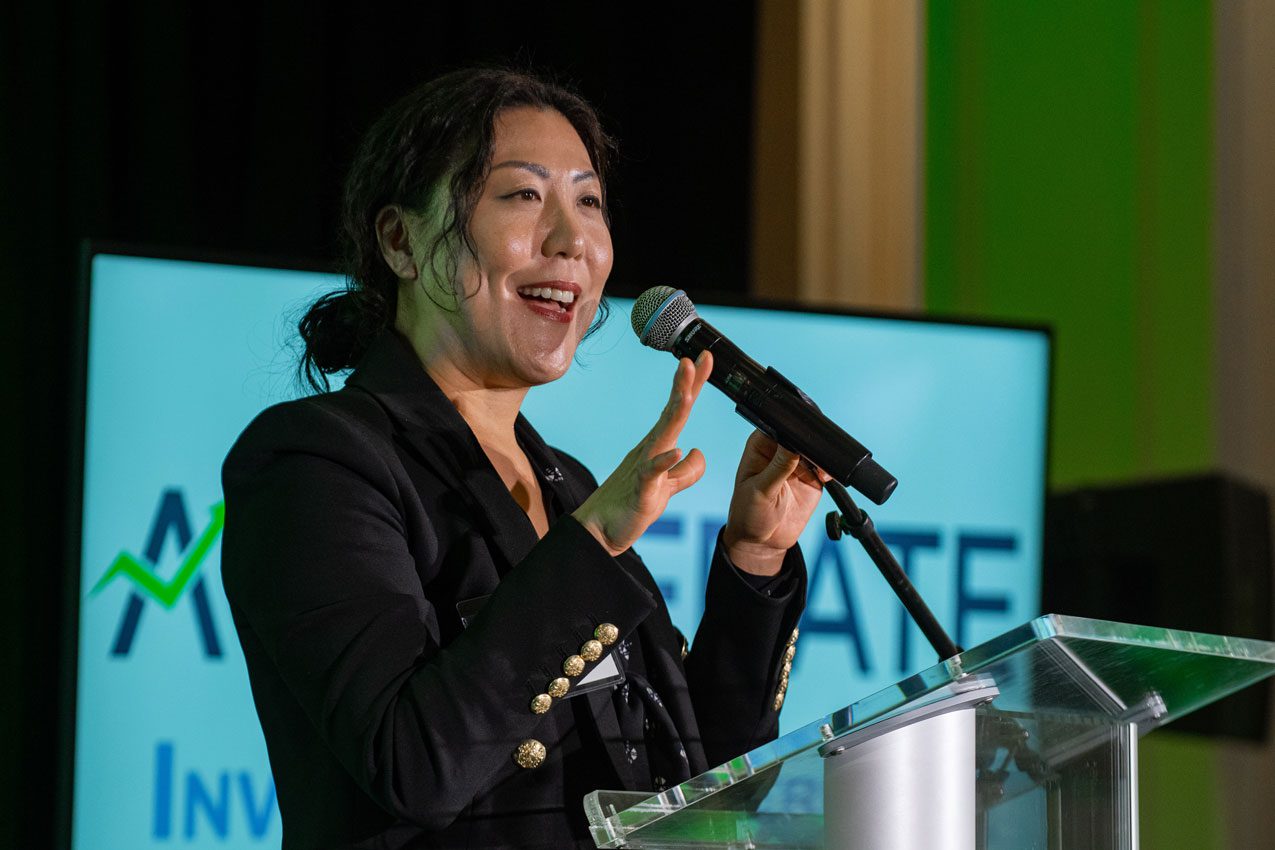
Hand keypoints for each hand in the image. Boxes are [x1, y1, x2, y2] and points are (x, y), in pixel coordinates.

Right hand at [574, 351, 713, 555]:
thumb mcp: (667, 488)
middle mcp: (650, 451)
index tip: (706, 360)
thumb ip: (685, 472)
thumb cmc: (631, 506)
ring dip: (674, 415)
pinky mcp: (640, 491)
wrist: (600, 531)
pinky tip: (676, 451)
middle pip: (672, 415)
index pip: (678, 411)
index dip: (692, 385)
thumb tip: (698, 452)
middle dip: (684, 387)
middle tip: (695, 360)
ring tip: (687, 394)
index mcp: (658, 447)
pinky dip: (663, 462)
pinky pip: (652, 473)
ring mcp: (644, 468)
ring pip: (663, 437)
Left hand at [722, 431, 828, 574]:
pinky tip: (826, 476)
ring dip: (822, 456)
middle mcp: (780, 451)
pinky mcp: (812, 479)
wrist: (762, 543)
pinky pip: (825, 468)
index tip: (800, 434)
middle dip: (811, 441)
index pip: (778, 425)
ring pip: (816, 450)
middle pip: (801, 435)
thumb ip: (778, 467)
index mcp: (761, 446)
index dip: (790, 426)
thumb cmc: (748, 514)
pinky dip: (830, 470)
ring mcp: (798, 465)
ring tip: (820, 470)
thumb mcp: (760, 491)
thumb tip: (793, 442)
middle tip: (814, 454)